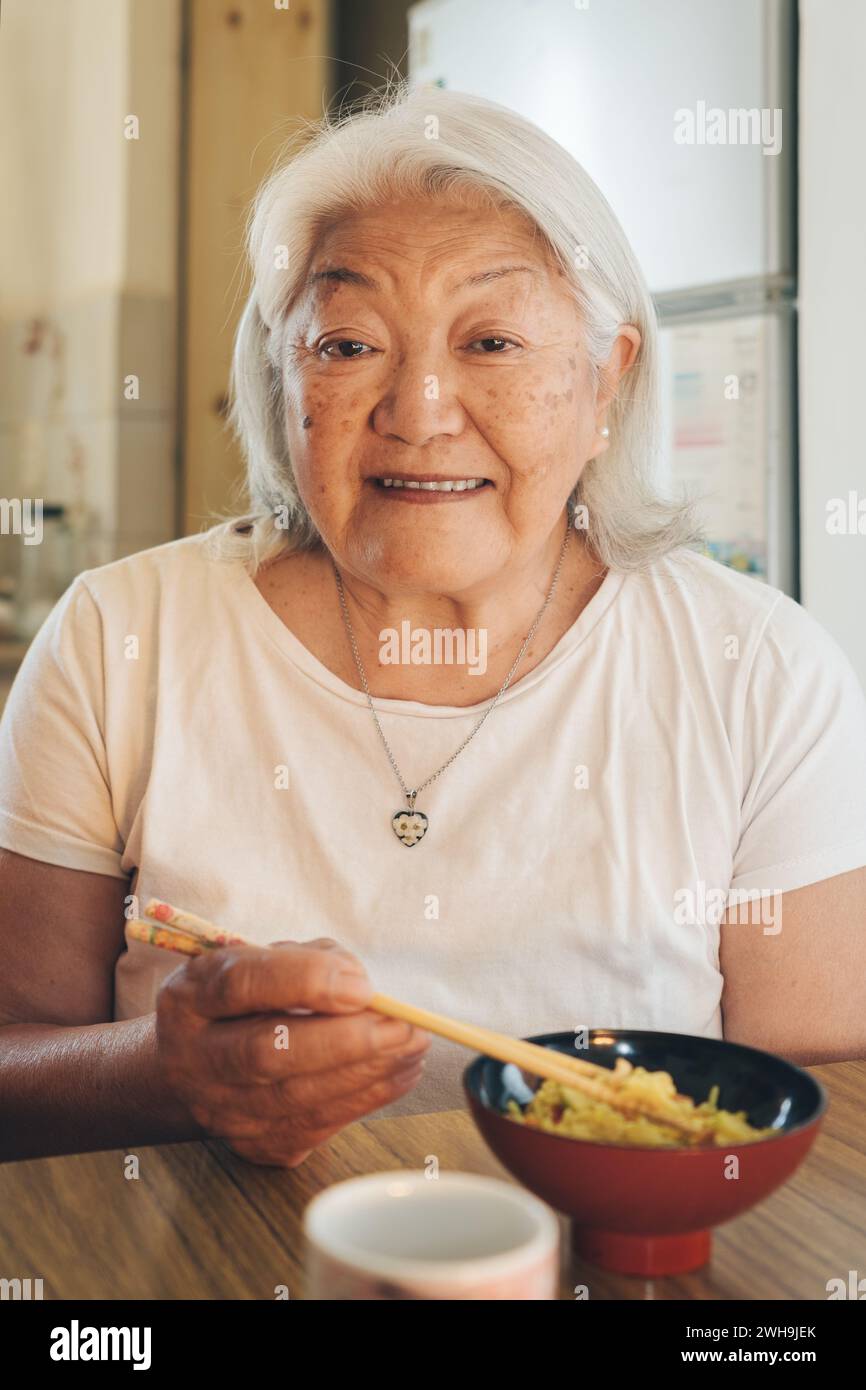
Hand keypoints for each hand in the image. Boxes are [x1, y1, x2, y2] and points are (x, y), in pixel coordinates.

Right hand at [155, 937, 430, 1166]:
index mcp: (190, 997)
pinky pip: (317, 1127)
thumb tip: (360, 986)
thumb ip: (309, 960)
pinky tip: (400, 1073)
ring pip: (298, 1098)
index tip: (363, 986)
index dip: (304, 981)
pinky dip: (367, 1098)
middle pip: (268, 1053)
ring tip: (413, 1046)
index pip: (241, 984)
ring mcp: (221, 1109)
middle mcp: (194, 1058)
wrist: (198, 1065)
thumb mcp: (261, 959)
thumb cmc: (245, 1000)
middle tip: (404, 1026)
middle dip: (346, 1041)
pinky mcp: (254, 1144)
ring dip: (368, 1072)